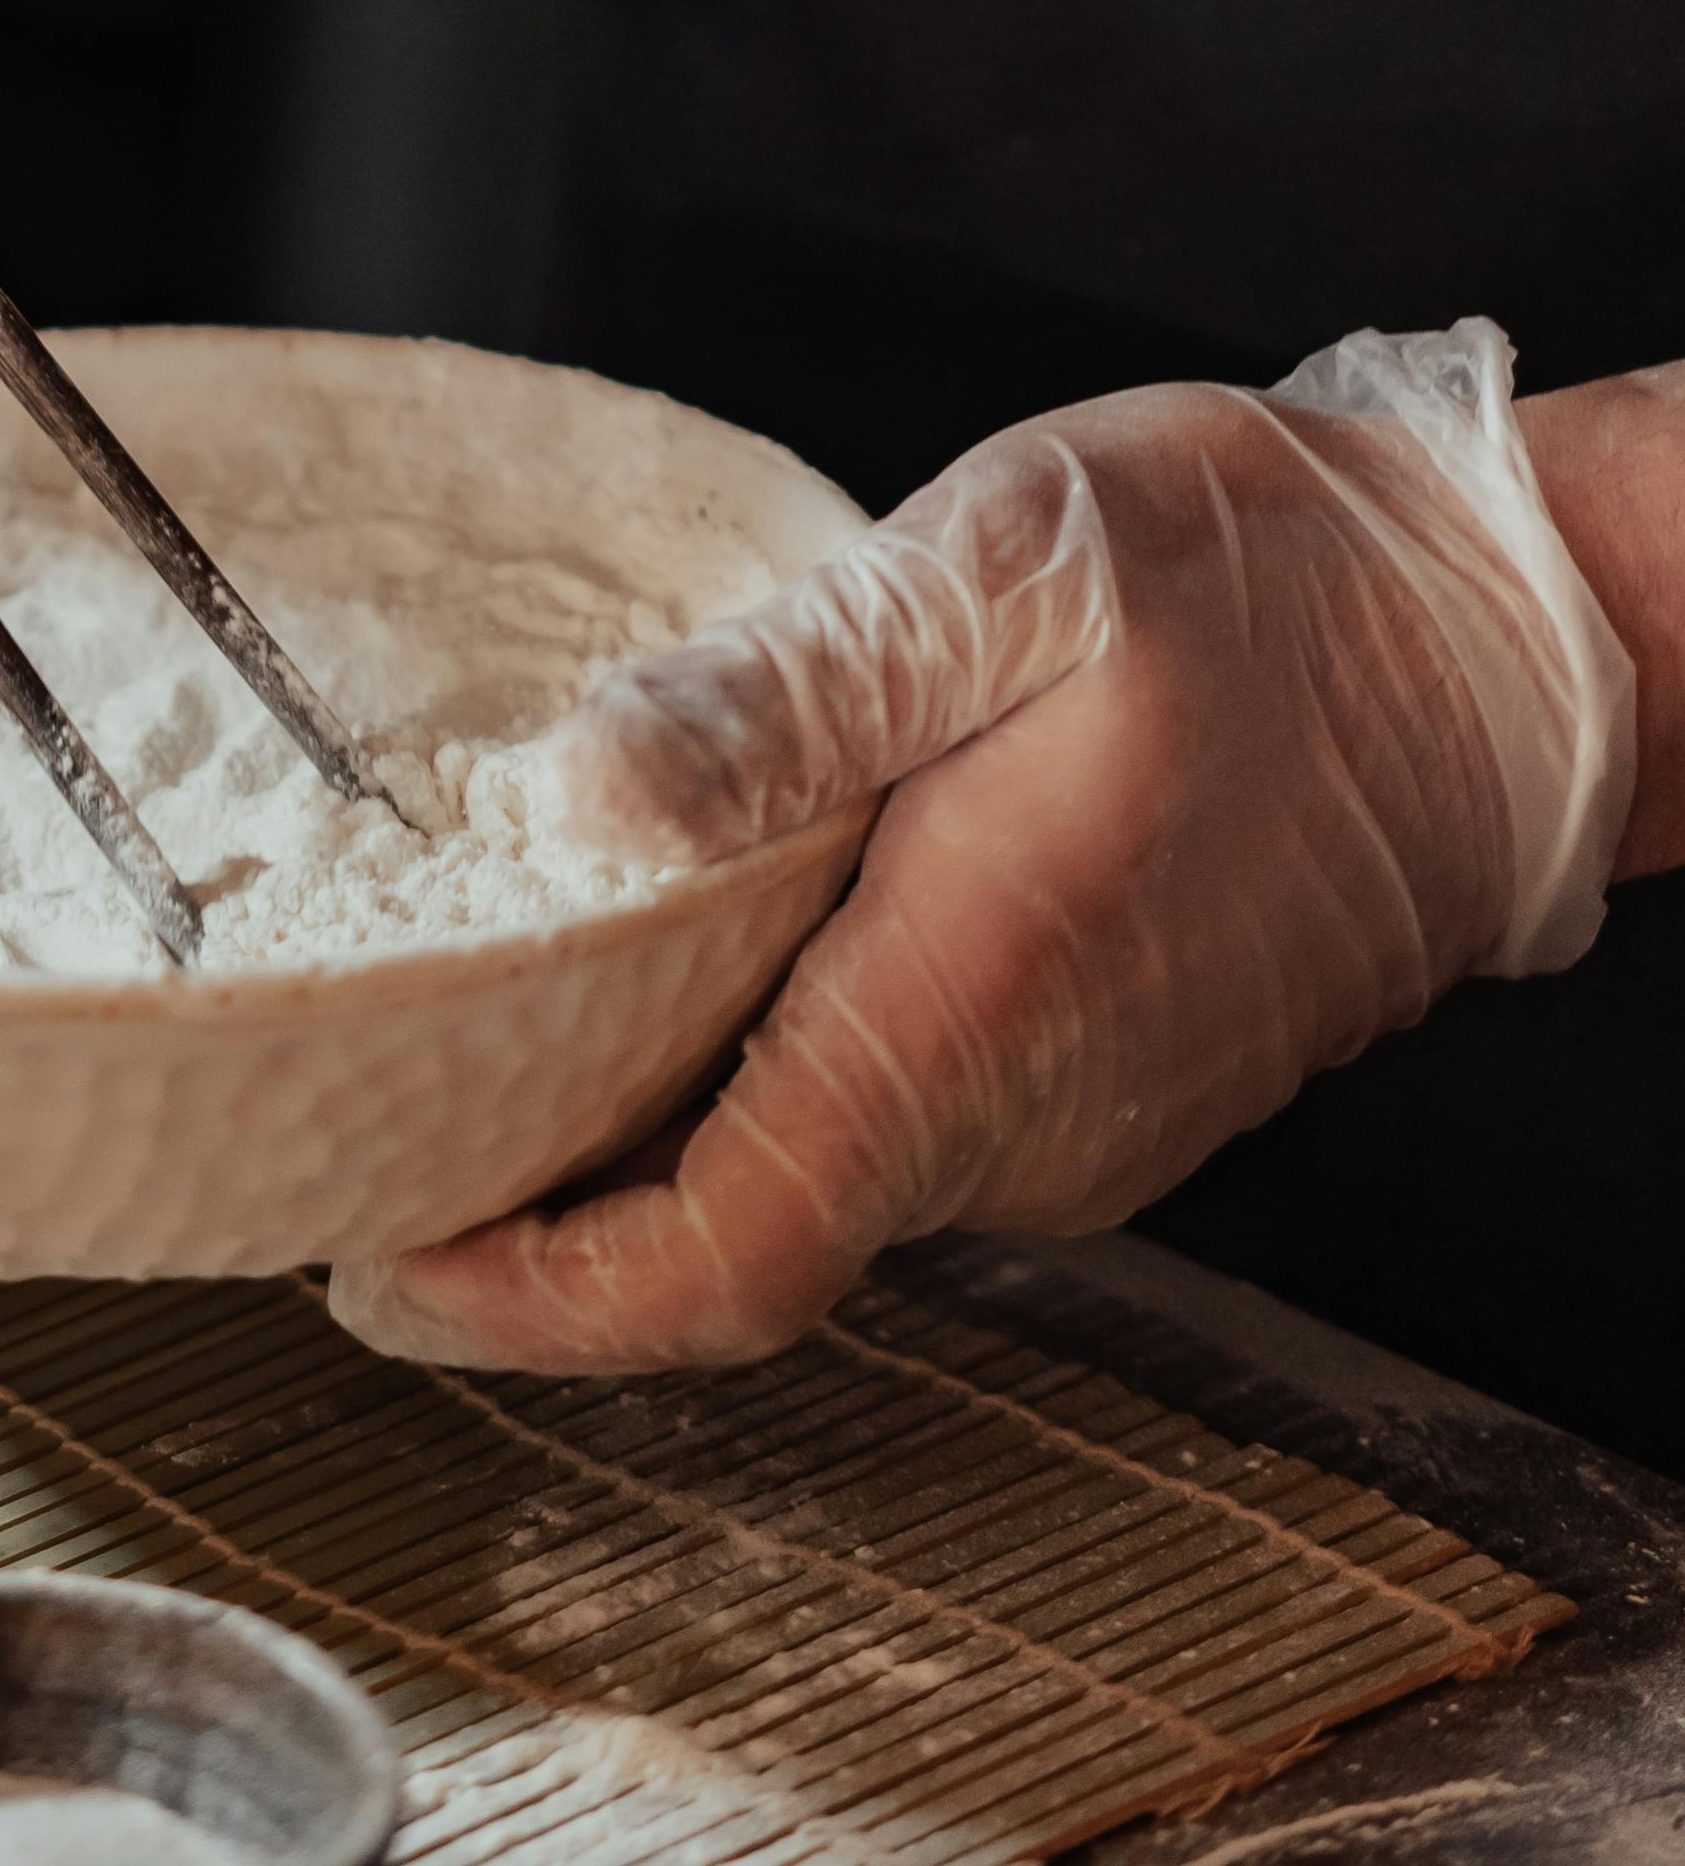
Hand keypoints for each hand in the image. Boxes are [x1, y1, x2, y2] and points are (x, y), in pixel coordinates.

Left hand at [339, 321, 1636, 1373]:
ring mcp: (1066, 1127)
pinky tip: (669, 970)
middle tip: (349, 1117)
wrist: (1516, 641)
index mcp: (966, 1019)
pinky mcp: (1097, 1091)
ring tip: (465, 1030)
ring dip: (633, 1144)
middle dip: (524, 1219)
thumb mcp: (1010, 564)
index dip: (513, 1301)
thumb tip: (571, 795)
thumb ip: (784, 688)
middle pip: (718, 1250)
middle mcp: (1016, 1123)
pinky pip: (880, 1135)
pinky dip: (747, 1089)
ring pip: (798, 1190)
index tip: (360, 1260)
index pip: (705, 1268)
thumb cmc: (1276, 580)